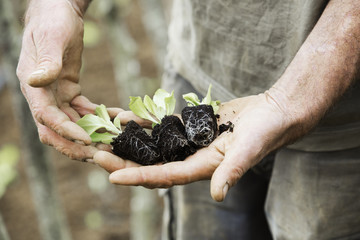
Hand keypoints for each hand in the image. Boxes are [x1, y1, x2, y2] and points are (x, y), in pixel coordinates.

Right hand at [16, 0, 97, 159]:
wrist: (59, 12)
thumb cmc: (53, 22)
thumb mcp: (51, 39)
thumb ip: (45, 62)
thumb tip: (36, 82)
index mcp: (33, 86)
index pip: (46, 117)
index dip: (65, 130)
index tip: (87, 140)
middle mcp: (42, 95)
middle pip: (56, 129)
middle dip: (76, 144)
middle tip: (101, 153)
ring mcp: (56, 95)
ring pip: (70, 124)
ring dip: (90, 135)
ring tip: (111, 142)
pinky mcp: (69, 91)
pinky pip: (82, 111)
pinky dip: (96, 118)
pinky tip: (115, 120)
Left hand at [94, 93, 292, 200]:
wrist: (273, 112)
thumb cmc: (265, 132)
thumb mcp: (248, 149)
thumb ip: (232, 171)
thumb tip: (218, 195)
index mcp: (202, 168)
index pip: (164, 176)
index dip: (138, 177)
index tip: (111, 176)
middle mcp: (191, 158)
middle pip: (151, 163)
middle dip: (124, 160)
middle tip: (97, 153)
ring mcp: (189, 142)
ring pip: (153, 145)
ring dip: (129, 141)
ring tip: (103, 134)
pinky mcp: (191, 125)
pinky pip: (162, 125)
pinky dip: (145, 122)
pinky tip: (126, 116)